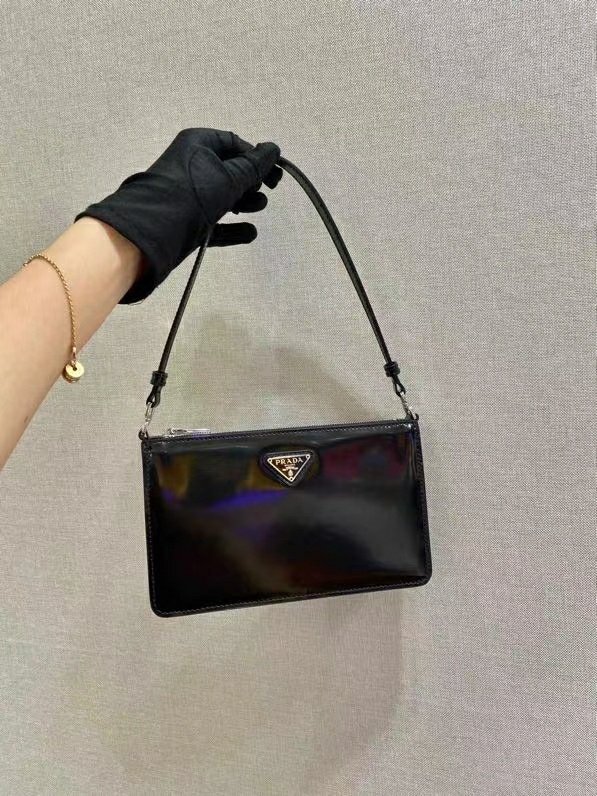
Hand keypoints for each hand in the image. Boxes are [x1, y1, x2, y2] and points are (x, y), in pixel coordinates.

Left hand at [74, 128, 282, 302]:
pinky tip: (250, 233)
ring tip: (258, 208)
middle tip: (265, 192)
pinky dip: (233, 228)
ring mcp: (190, 196)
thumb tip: (274, 149)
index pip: (235, 144)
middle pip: (230, 171)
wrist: (153, 231)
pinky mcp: (189, 223)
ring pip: (224, 197)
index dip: (256, 158)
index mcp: (198, 145)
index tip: (275, 175)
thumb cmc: (192, 194)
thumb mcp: (229, 177)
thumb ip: (254, 166)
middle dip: (250, 182)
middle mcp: (193, 167)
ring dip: (244, 203)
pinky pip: (217, 223)